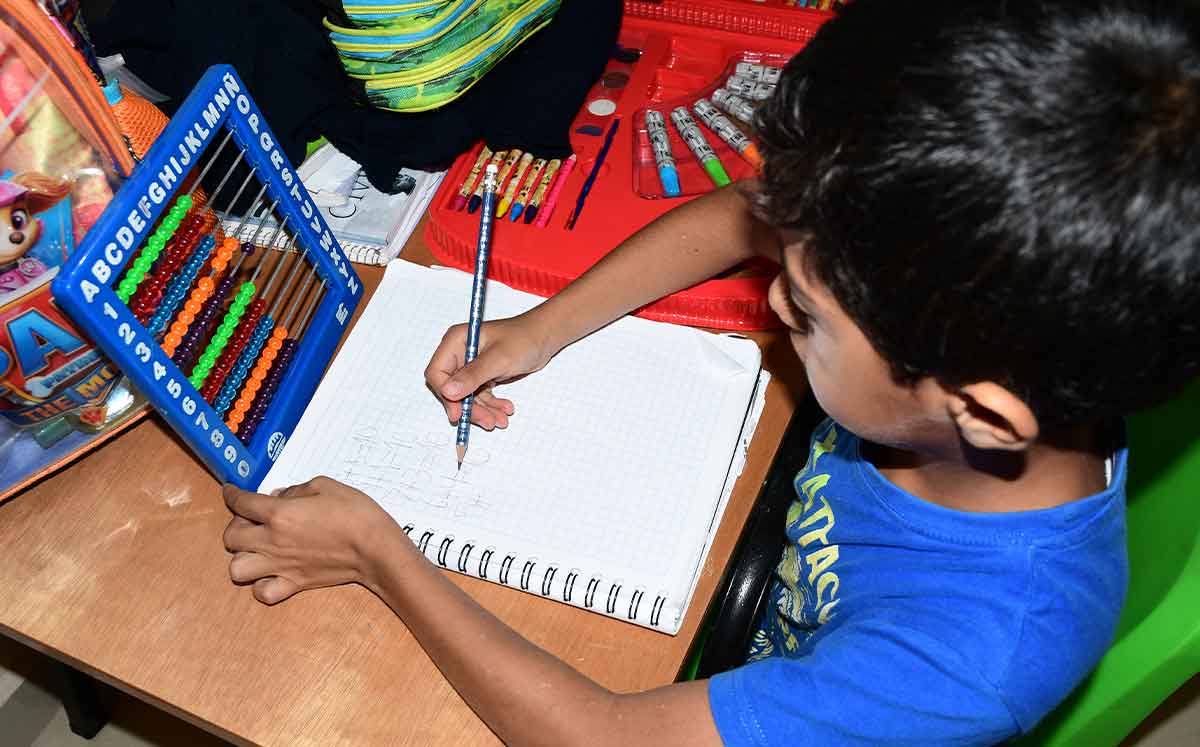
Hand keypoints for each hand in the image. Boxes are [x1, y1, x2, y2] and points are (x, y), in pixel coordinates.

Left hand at [221, 477, 402, 603]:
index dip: (231, 494)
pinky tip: (271, 572)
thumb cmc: (355, 513)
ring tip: (258, 548)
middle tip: (252, 520)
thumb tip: (278, 496)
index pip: (240, 502)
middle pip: (231, 537)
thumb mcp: (325, 485)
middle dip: (236, 525)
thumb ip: (295, 490)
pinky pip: (261, 593)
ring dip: (243, 556)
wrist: (375, 548)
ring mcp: (281, 566)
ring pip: (236, 569)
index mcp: (279, 513)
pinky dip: (260, 584)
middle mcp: (273, 541)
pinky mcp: (293, 584)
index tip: (231, 491)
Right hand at [424, 314, 554, 429]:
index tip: (459, 413)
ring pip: (467, 397)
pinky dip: (491, 405)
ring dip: (482, 411)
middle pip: (452, 389)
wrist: (544, 337)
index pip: (438, 373)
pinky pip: (480, 396)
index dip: (445, 395)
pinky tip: (504, 410)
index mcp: (456, 341)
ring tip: (500, 420)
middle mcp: (459, 353)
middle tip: (486, 421)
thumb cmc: (524, 338)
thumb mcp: (498, 358)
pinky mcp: (482, 376)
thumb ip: (473, 375)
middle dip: (469, 408)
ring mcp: (470, 366)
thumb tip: (448, 391)